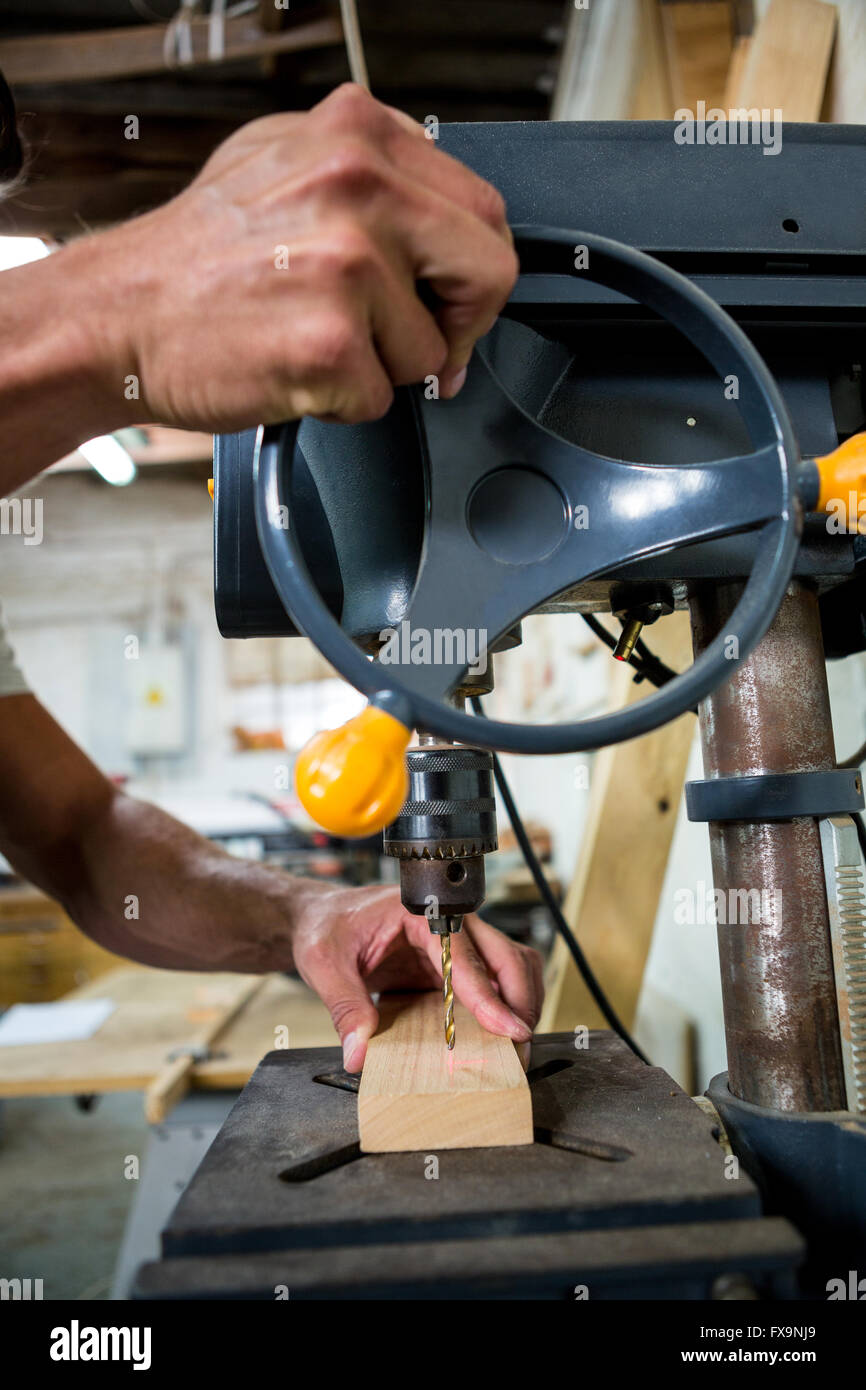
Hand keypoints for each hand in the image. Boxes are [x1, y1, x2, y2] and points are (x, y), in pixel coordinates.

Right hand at [96, 83, 516, 433]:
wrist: (118, 315)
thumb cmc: (195, 257)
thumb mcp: (282, 162)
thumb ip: (368, 176)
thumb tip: (438, 224)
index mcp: (357, 133)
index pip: (483, 207)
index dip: (472, 271)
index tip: (448, 301)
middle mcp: (358, 185)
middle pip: (489, 271)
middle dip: (462, 324)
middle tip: (423, 346)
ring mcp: (348, 264)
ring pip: (431, 349)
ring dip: (384, 368)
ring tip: (315, 342)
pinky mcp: (331, 342)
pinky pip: (384, 398)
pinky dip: (344, 403)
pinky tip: (295, 369)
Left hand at [291, 882, 542, 1071]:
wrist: (322, 918)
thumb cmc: (326, 927)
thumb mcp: (324, 963)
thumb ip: (344, 1007)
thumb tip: (359, 1052)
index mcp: (419, 913)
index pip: (466, 956)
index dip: (489, 997)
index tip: (510, 1029)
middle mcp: (447, 924)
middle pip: (505, 955)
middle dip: (520, 999)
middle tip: (518, 1045)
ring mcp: (455, 944)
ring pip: (511, 965)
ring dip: (521, 1001)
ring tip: (516, 1044)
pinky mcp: (453, 966)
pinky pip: (493, 982)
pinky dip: (506, 1005)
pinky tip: (499, 1033)